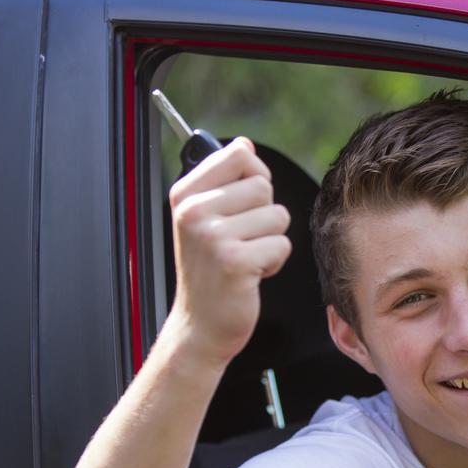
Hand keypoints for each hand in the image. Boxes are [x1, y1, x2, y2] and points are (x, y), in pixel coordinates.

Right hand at [166, 137, 291, 365]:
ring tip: (246, 256)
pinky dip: (274, 261)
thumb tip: (245, 144)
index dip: (255, 175)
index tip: (243, 201)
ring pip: (278, 215)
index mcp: (186, 194)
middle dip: (264, 214)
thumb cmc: (210, 268)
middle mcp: (194, 211)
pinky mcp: (235, 261)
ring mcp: (212, 236)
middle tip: (242, 238)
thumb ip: (224, 180)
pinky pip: (282, 244)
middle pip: (264, 185)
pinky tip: (251, 274)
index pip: (239, 154)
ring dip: (270, 239)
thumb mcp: (206, 218)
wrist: (201, 323)